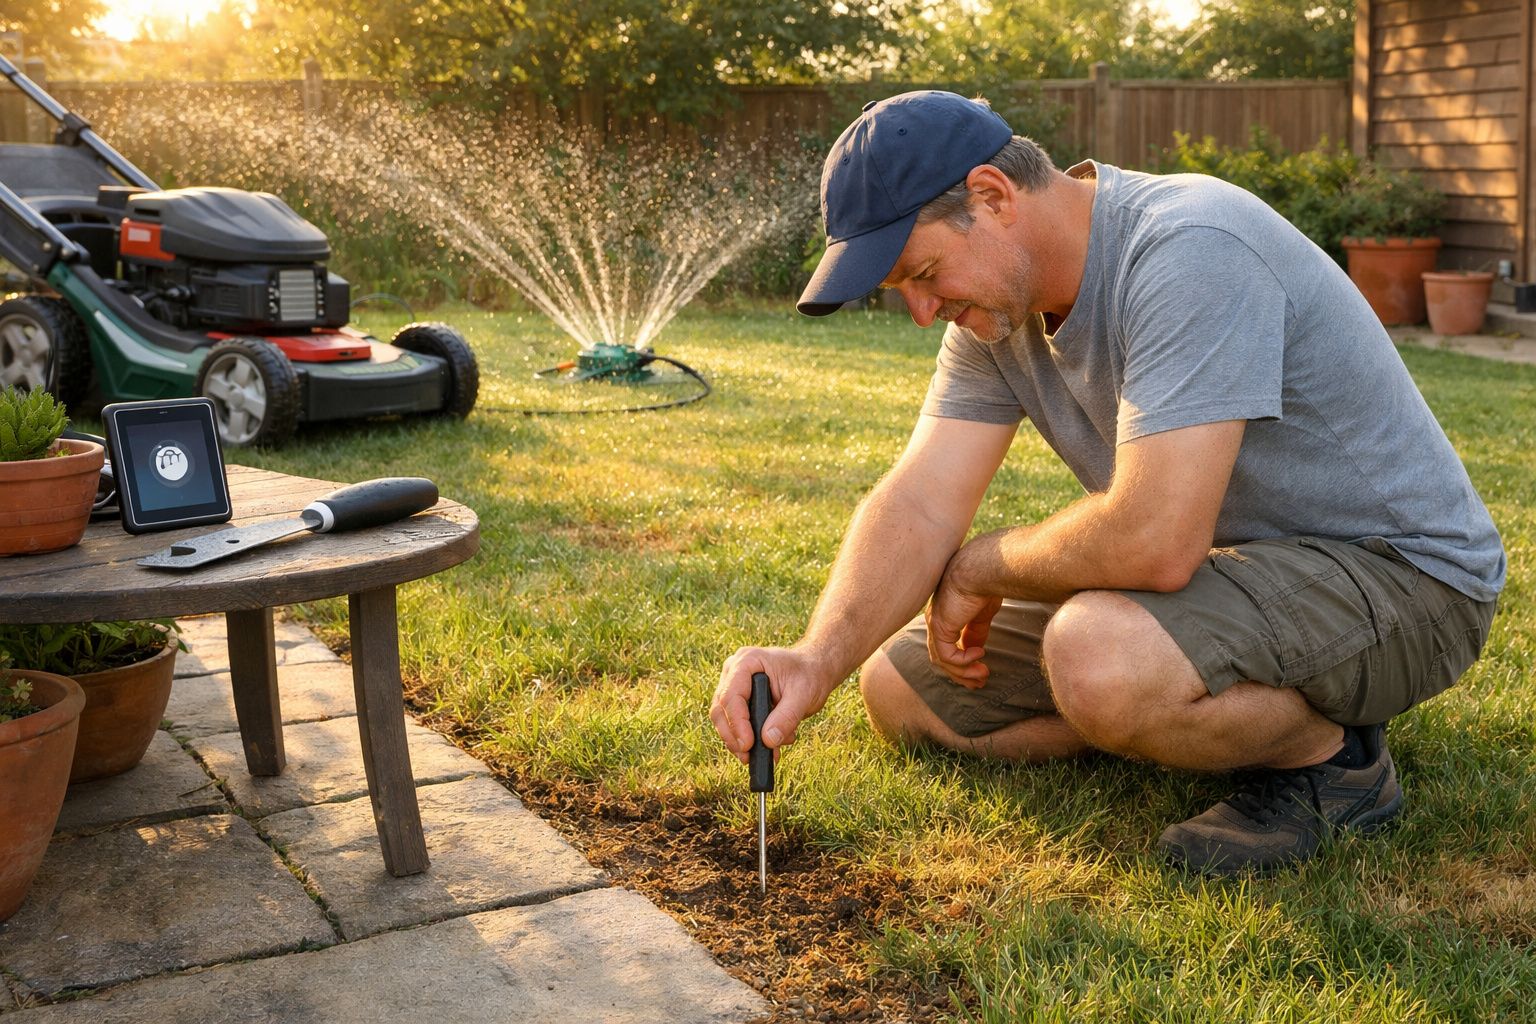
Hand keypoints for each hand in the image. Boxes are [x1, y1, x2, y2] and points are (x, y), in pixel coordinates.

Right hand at [711, 647, 832, 764]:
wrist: (811, 671)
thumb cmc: (808, 675)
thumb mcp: (803, 694)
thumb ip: (786, 717)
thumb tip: (768, 741)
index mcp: (747, 661)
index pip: (731, 695)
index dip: (737, 723)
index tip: (748, 745)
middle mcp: (733, 672)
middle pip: (721, 709)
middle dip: (733, 737)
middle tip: (749, 757)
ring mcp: (732, 686)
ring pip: (723, 720)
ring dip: (739, 742)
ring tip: (768, 753)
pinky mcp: (737, 701)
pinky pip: (733, 724)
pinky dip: (747, 740)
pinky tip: (769, 749)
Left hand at [926, 562, 1002, 689]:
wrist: (982, 570)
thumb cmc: (985, 583)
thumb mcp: (982, 614)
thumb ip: (977, 632)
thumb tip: (978, 650)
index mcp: (947, 617)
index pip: (948, 648)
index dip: (964, 664)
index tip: (982, 673)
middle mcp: (937, 622)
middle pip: (941, 658)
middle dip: (961, 675)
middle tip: (980, 683)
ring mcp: (936, 624)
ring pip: (941, 661)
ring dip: (963, 672)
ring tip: (983, 675)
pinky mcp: (939, 627)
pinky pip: (947, 656)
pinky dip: (963, 661)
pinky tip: (980, 655)